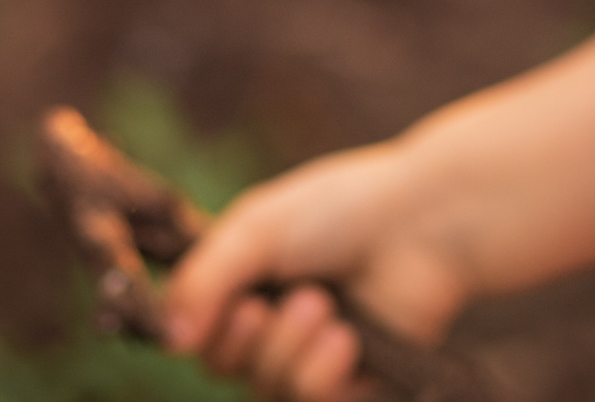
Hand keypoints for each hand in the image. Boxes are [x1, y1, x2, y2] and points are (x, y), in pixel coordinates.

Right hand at [164, 142, 468, 401]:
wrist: (426, 221)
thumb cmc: (344, 209)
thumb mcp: (257, 228)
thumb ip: (203, 279)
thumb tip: (168, 340)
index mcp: (244, 282)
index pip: (192, 331)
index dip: (195, 330)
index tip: (223, 306)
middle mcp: (273, 322)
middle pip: (221, 366)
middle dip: (245, 339)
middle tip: (276, 304)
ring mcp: (312, 354)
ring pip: (265, 387)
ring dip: (288, 349)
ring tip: (324, 306)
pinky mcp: (353, 381)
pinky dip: (321, 374)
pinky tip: (345, 339)